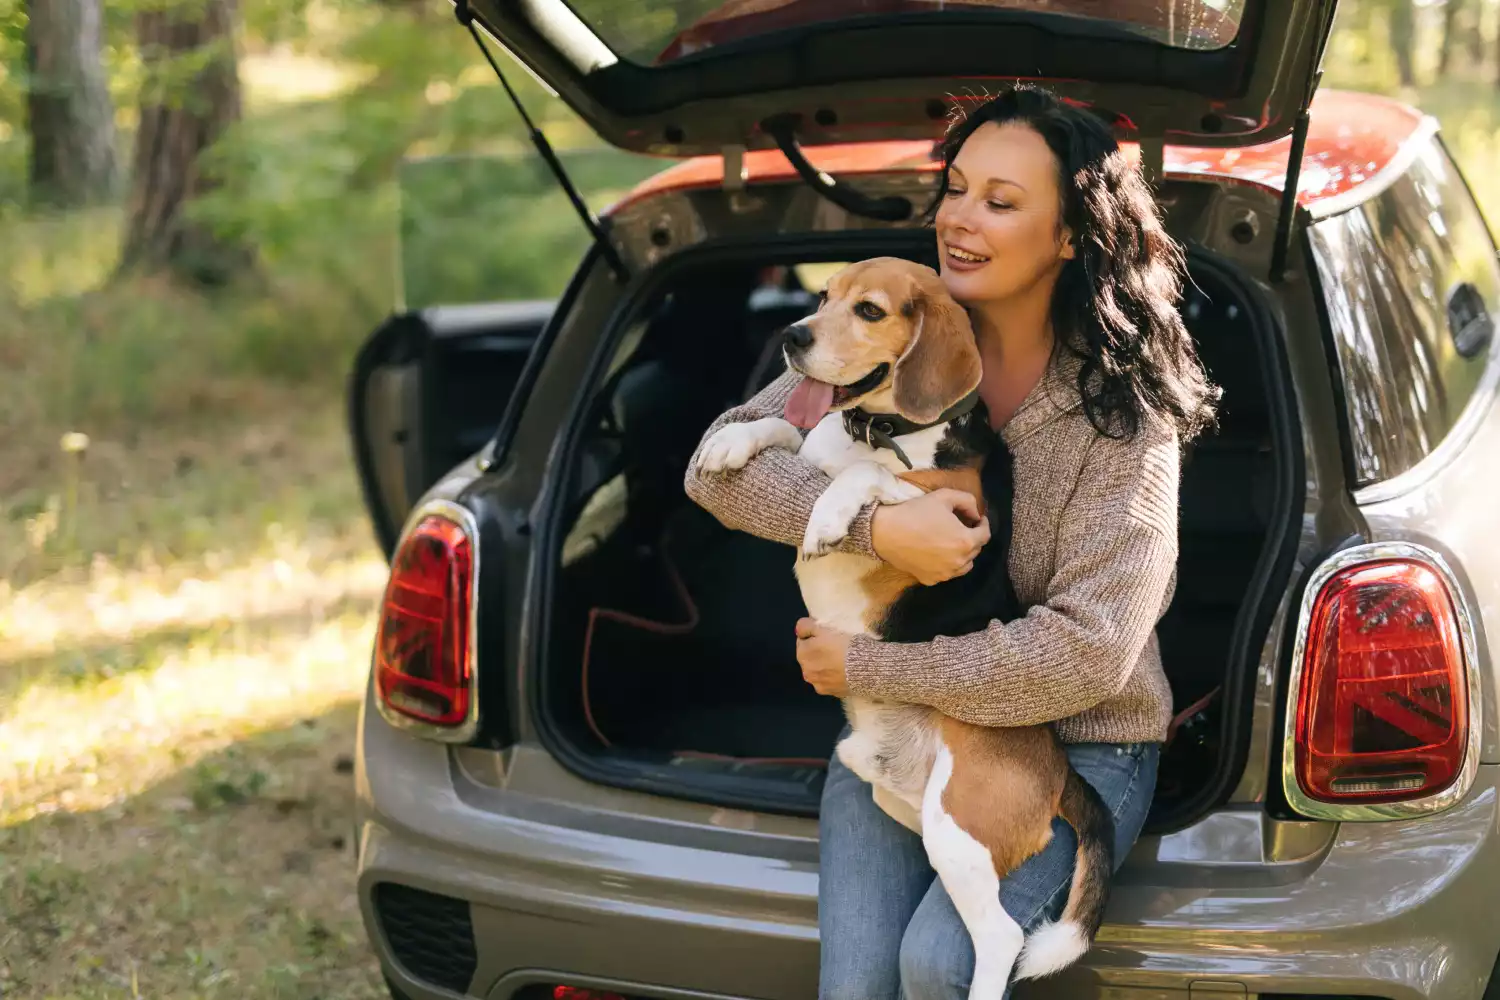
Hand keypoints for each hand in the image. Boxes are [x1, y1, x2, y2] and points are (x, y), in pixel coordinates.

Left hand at [795, 618, 851, 696]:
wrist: (866, 668)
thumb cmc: (844, 645)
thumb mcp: (824, 629)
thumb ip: (806, 627)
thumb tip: (799, 629)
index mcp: (802, 654)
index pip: (803, 642)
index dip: (814, 637)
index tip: (827, 636)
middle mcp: (806, 672)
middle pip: (810, 658)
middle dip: (818, 653)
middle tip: (835, 647)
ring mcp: (818, 685)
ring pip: (819, 671)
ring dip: (825, 666)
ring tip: (841, 661)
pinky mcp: (831, 694)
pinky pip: (829, 682)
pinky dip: (834, 677)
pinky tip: (845, 672)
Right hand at [870, 488, 989, 584]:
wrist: (885, 532)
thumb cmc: (915, 512)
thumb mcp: (944, 496)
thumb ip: (968, 501)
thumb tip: (976, 515)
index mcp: (965, 541)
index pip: (985, 535)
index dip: (983, 524)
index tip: (976, 518)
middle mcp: (959, 562)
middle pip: (975, 550)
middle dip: (972, 537)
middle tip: (961, 527)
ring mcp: (945, 574)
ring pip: (964, 565)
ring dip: (963, 553)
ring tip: (951, 542)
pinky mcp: (931, 580)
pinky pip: (947, 573)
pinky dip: (947, 564)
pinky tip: (936, 553)